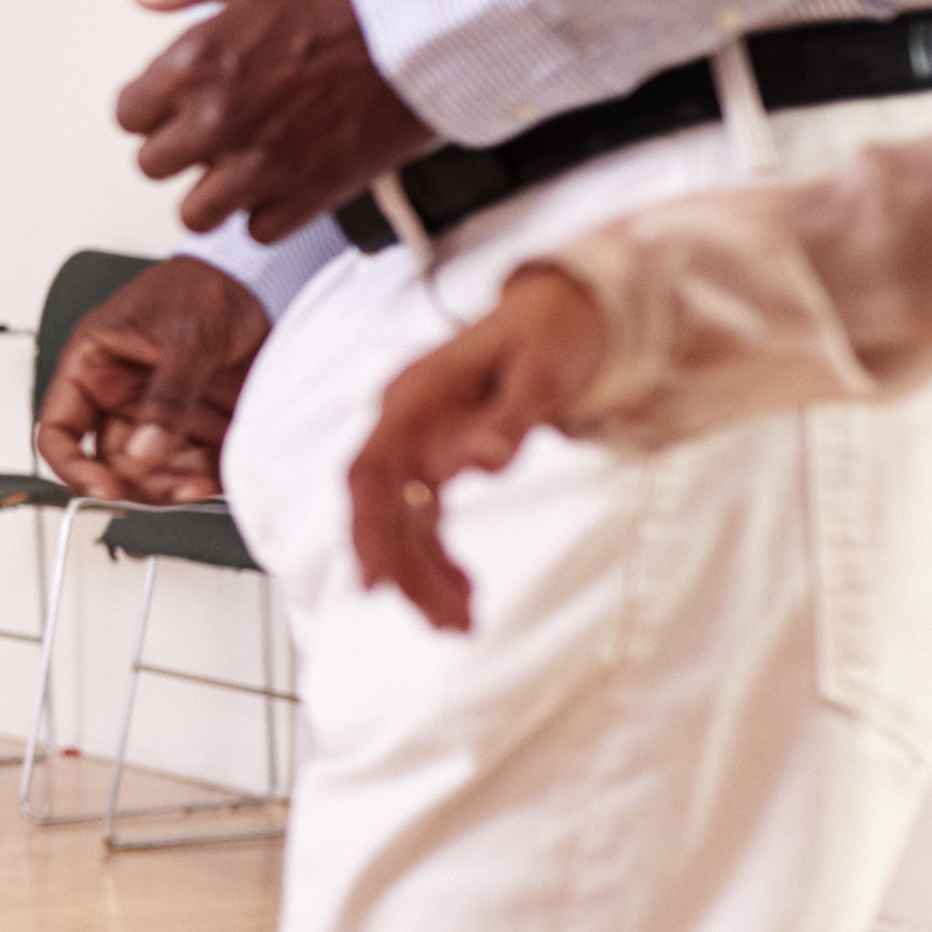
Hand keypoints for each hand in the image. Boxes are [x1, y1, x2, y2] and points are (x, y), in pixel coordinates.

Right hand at [32, 256, 273, 503]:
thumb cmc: (202, 286)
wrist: (258, 281)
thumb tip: (146, 448)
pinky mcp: (197, 426)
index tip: (104, 487)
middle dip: (146, 480)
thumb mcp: (185, 334)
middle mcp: (120, 396)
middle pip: (113, 462)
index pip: (59, 430)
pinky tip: (224, 471)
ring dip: (180, 482)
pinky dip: (209, 476)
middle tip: (180, 484)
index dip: (72, 465)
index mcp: (94, 367)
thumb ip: (168, 395)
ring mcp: (159, 414)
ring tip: (208, 477)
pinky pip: (195, 465)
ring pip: (155, 471)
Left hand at [117, 0, 439, 245]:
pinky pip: (260, 231)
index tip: (171, 102)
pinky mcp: (311, 192)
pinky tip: (283, 179)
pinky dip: (267, 212)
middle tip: (208, 128)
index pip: (129, 114)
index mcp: (197, 62)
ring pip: (197, 213)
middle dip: (177, 147)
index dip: (149, 106)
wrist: (431, 14)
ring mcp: (263, 163)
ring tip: (239, 164)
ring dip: (212, 191)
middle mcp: (219, 120)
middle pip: (154, 166)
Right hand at [344, 268, 610, 631]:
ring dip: (424, 575)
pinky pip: (425, 518)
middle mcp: (406, 423)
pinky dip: (439, 558)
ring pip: (402, 521)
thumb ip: (510, 420)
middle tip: (445, 621)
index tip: (376, 582)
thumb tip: (482, 463)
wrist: (564, 309)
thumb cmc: (552, 332)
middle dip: (406, 570)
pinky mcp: (437, 458)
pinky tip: (462, 589)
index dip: (367, 529)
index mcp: (415, 397)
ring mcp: (418, 442)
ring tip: (460, 621)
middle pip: (383, 507)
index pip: (371, 471)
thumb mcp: (543, 372)